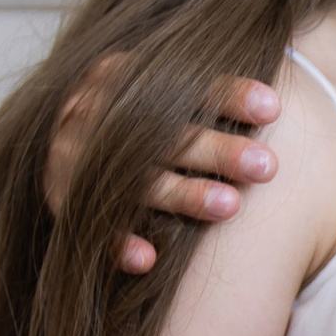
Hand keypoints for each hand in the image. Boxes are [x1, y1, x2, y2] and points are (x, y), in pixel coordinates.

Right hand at [44, 54, 282, 272]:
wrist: (60, 134)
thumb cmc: (129, 114)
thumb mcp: (150, 86)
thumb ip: (198, 93)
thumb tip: (275, 99)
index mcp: (122, 76)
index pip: (183, 82)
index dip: (228, 94)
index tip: (273, 108)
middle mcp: (98, 114)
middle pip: (167, 134)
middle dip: (219, 150)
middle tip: (267, 166)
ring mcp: (75, 157)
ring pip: (138, 181)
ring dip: (183, 194)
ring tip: (230, 206)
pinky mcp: (62, 199)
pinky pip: (91, 226)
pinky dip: (118, 242)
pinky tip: (147, 259)